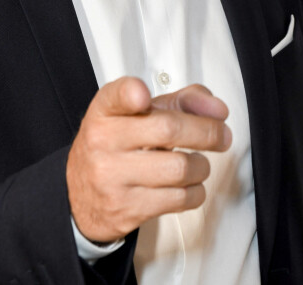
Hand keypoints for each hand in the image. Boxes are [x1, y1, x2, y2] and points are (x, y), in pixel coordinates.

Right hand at [66, 76, 230, 242]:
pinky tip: (188, 185)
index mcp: (105, 110)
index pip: (116, 96)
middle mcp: (104, 140)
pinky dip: (196, 191)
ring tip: (197, 164)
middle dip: (207, 132)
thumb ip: (179, 101)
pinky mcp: (126, 209)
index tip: (142, 96)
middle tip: (222, 135)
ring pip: (180, 168)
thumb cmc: (118, 146)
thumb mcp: (138, 115)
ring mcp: (113, 177)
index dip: (130, 94)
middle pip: (168, 130)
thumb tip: (217, 109)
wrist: (81, 196)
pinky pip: (179, 199)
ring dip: (201, 166)